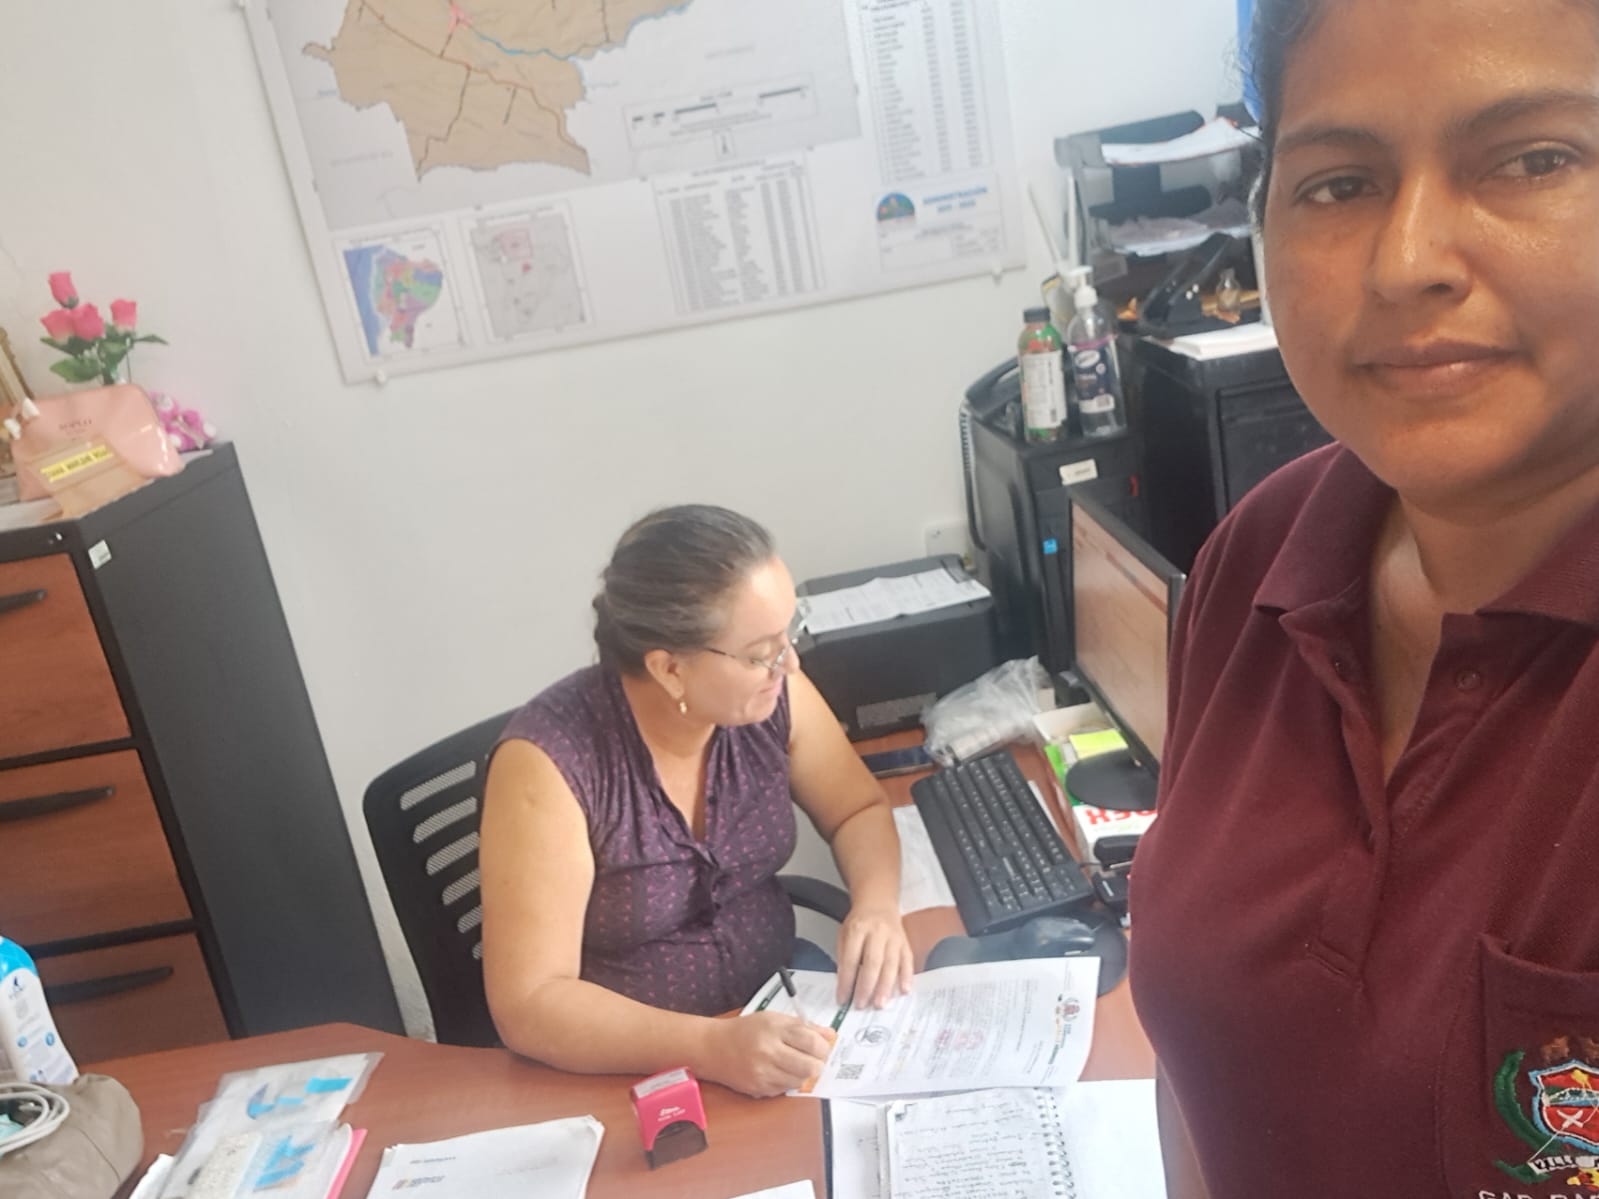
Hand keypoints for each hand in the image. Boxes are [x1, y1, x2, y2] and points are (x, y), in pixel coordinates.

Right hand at [701, 1011, 834, 1097]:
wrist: (713, 1048)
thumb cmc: (746, 1030)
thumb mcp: (774, 1019)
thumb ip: (804, 1026)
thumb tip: (831, 1035)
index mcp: (773, 1029)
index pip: (810, 1041)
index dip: (823, 1047)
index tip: (823, 1047)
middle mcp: (768, 1052)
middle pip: (810, 1067)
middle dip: (817, 1064)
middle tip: (814, 1059)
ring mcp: (763, 1074)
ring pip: (800, 1081)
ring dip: (804, 1074)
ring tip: (796, 1064)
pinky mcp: (758, 1089)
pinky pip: (785, 1090)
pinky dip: (788, 1082)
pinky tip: (780, 1071)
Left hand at [836, 903, 912, 1007]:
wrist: (879, 903)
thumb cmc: (859, 922)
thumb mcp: (844, 934)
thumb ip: (844, 957)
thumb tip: (845, 985)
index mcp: (858, 929)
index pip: (851, 959)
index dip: (846, 981)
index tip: (842, 999)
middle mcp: (877, 933)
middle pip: (873, 962)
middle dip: (867, 986)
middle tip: (862, 1005)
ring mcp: (894, 938)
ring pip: (891, 964)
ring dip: (886, 986)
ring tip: (880, 1004)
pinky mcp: (905, 942)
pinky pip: (908, 961)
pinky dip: (906, 976)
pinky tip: (904, 990)